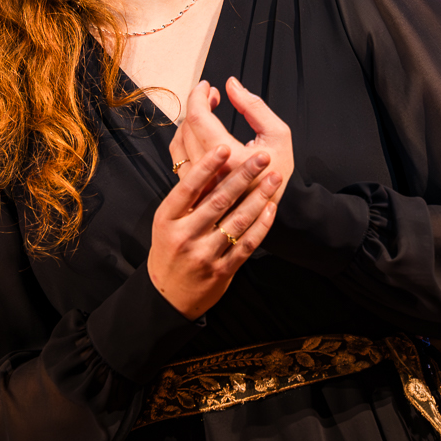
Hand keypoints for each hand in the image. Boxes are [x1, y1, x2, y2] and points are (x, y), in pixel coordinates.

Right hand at [147, 144, 280, 319]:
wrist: (168, 294)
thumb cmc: (169, 248)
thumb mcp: (166, 223)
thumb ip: (185, 198)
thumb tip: (206, 161)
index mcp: (166, 219)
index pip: (188, 187)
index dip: (207, 166)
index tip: (225, 146)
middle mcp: (184, 236)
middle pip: (218, 201)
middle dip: (244, 175)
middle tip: (263, 156)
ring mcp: (204, 255)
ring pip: (237, 221)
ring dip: (259, 197)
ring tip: (274, 177)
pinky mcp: (222, 270)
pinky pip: (246, 244)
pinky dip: (261, 225)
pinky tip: (271, 208)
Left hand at [169, 77, 295, 188]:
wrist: (269, 210)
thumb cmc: (277, 174)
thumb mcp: (278, 135)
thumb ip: (254, 106)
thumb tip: (231, 84)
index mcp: (231, 159)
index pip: (198, 119)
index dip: (198, 96)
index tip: (205, 86)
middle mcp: (210, 174)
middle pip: (187, 129)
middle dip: (196, 105)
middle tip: (212, 96)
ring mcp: (199, 184)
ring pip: (178, 144)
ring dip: (188, 122)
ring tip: (206, 113)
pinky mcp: (194, 190)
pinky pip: (178, 160)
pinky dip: (185, 140)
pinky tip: (200, 134)